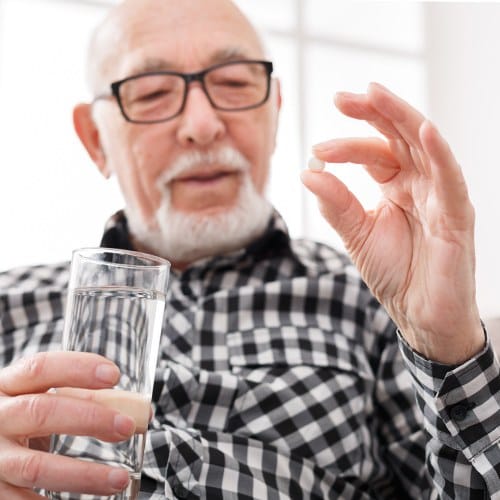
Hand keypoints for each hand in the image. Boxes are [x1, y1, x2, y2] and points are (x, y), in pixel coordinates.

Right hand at [0, 352, 135, 497]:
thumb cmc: (26, 418)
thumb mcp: (45, 400)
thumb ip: (86, 399)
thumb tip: (142, 412)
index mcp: (9, 385)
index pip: (40, 368)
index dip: (77, 368)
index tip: (114, 375)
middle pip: (41, 412)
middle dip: (89, 418)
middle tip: (127, 427)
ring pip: (35, 467)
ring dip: (83, 475)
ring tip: (120, 478)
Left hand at [301, 82, 483, 363]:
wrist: (420, 317)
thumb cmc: (395, 275)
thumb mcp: (357, 236)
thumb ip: (337, 205)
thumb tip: (308, 172)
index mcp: (397, 187)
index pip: (375, 153)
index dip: (347, 146)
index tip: (317, 151)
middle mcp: (420, 184)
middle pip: (400, 137)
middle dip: (373, 113)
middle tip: (341, 98)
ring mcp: (441, 197)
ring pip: (425, 146)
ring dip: (401, 118)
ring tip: (374, 95)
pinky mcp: (457, 216)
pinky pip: (450, 180)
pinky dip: (439, 154)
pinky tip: (422, 131)